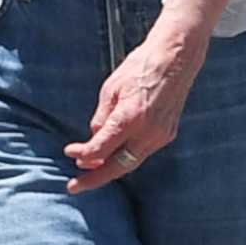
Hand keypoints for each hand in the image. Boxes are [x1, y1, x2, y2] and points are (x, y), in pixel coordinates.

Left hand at [65, 18, 204, 194]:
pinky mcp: (168, 134)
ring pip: (131, 162)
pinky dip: (126, 156)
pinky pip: (143, 152)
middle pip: (118, 166)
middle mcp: (148, 131)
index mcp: (130, 117)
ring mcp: (161, 135)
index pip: (101, 148)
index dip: (83, 154)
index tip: (70, 153)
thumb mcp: (111, 89)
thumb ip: (101, 118)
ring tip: (90, 170)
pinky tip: (113, 155)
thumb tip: (94, 138)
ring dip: (110, 168)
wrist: (175, 58)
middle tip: (74, 186)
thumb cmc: (142, 67)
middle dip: (94, 178)